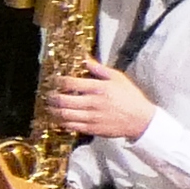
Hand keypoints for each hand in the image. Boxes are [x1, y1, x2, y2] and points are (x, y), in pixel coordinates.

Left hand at [39, 65, 155, 143]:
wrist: (140, 120)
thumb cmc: (130, 97)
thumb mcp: (117, 78)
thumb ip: (99, 69)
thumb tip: (85, 59)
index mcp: (98, 88)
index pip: (70, 83)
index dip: (58, 81)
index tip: (54, 80)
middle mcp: (93, 102)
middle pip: (63, 100)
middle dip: (52, 97)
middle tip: (48, 95)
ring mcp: (91, 117)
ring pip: (64, 114)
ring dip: (53, 110)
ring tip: (50, 107)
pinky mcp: (92, 129)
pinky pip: (71, 126)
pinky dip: (61, 122)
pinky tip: (58, 118)